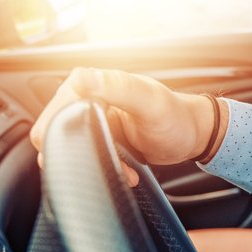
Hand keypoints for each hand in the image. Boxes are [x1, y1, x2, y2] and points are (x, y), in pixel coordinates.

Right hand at [29, 67, 216, 184]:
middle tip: (98, 167)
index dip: (57, 131)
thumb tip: (81, 78)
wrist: (194, 135)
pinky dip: (106, 168)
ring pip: (75, 147)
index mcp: (95, 83)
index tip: (67, 153)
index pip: (57, 107)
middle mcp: (90, 99)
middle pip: (60, 130)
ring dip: (94, 164)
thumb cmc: (176, 116)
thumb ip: (117, 87)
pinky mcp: (103, 138)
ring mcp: (96, 120)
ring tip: (123, 171)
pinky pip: (91, 156)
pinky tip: (127, 173)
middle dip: (78, 153)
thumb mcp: (148, 102)